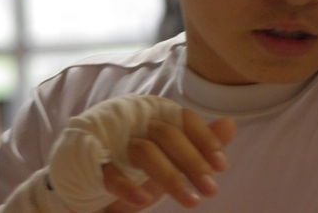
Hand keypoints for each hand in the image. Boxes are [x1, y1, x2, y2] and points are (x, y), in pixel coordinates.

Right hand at [102, 109, 235, 211]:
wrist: (87, 182)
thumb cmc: (135, 166)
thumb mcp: (171, 157)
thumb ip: (198, 141)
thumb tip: (230, 124)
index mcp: (153, 115)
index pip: (182, 119)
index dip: (204, 139)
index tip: (222, 166)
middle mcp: (133, 121)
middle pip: (166, 134)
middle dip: (193, 163)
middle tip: (211, 190)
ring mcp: (110, 139)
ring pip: (144, 151)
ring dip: (170, 178)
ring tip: (191, 202)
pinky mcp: (90, 160)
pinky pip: (109, 171)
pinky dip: (128, 185)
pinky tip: (144, 201)